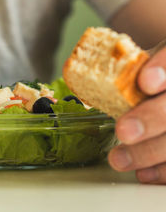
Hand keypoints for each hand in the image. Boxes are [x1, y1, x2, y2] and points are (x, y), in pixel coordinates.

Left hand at [108, 45, 165, 183]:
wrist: (162, 85)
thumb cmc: (146, 75)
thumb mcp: (136, 64)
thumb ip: (121, 71)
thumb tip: (79, 77)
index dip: (162, 67)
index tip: (145, 82)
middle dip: (151, 118)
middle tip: (123, 131)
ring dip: (149, 152)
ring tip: (118, 159)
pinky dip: (163, 170)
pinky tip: (144, 173)